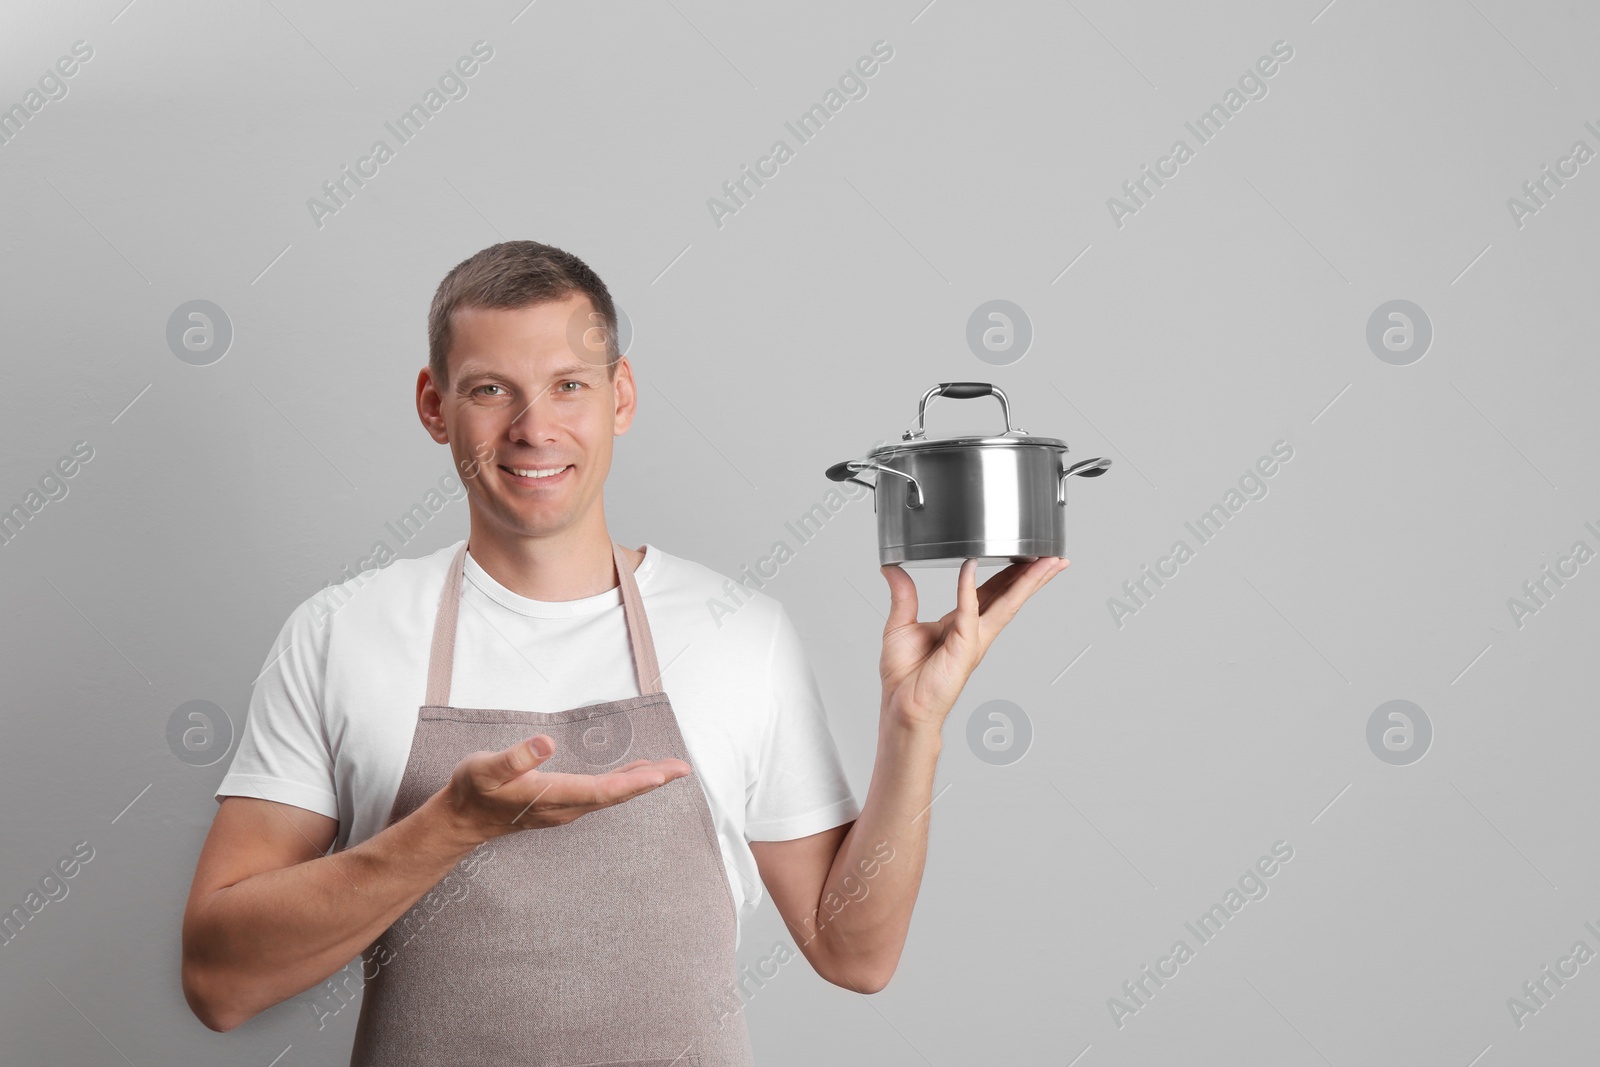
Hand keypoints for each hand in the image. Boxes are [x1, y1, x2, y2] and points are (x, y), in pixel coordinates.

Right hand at [438, 735, 690, 842]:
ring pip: (612, 796)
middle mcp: (566, 807)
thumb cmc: (473, 790)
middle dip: (651, 782)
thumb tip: (546, 742)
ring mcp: (566, 809)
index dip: (633, 782)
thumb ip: (515, 757)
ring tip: (670, 769)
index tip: (661, 774)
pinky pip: (603, 795)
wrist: (462, 820)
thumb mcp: (485, 768)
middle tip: (683, 768)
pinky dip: (624, 783)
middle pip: (616, 795)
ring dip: (642, 782)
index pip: (601, 791)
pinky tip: (636, 774)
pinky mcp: (564, 804)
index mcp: (552, 796)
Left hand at [878, 556, 1069, 728]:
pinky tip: (971, 564)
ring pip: (1006, 603)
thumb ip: (903, 595)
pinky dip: (968, 587)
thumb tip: (892, 569)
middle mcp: (974, 631)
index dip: (1010, 574)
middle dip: (1034, 575)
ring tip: (1046, 563)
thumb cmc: (903, 676)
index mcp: (961, 624)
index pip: (992, 592)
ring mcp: (973, 639)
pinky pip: (967, 610)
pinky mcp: (963, 646)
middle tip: (1053, 555)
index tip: (1024, 556)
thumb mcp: (899, 624)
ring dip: (1027, 582)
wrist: (901, 707)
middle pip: (1010, 596)